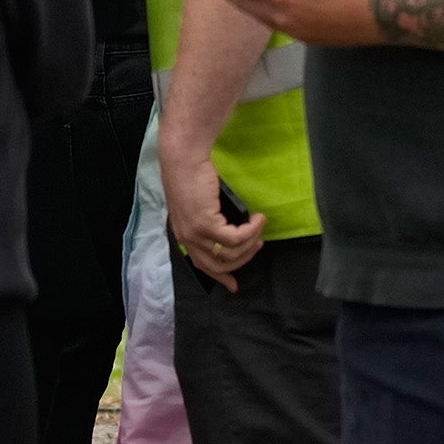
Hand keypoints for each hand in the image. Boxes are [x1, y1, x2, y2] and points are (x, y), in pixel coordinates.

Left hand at [163, 149, 263, 293]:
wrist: (185, 158)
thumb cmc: (192, 174)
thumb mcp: (198, 203)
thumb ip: (207, 221)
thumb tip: (227, 229)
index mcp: (183, 235)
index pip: (202, 265)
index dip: (220, 276)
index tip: (234, 286)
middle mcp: (187, 238)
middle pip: (218, 264)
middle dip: (243, 259)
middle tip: (258, 245)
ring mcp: (195, 233)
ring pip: (230, 252)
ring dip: (250, 242)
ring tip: (260, 227)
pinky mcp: (205, 224)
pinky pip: (235, 238)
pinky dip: (251, 231)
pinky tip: (259, 219)